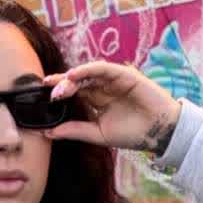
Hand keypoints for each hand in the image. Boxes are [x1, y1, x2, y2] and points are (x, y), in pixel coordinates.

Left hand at [45, 61, 182, 154]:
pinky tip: (75, 74)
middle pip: (77, 81)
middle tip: (47, 90)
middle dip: (61, 84)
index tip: (43, 99)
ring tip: (59, 85)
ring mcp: (112, 79)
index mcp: (96, 99)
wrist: (159, 132)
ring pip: (87, 74)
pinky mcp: (123, 74)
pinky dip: (88, 70)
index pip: (73, 92)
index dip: (58, 93)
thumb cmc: (132, 133)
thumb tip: (48, 133)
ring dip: (72, 78)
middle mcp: (102, 87)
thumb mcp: (98, 134)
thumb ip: (75, 131)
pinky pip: (102, 68)